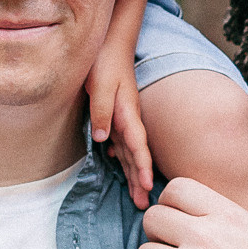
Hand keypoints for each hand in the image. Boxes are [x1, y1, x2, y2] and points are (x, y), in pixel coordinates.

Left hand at [90, 38, 153, 208]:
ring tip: (139, 195)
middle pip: (138, 155)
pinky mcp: (117, 114)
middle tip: (146, 206)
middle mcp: (129, 119)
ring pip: (131, 151)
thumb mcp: (98, 86)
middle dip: (142, 180)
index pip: (138, 146)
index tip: (149, 186)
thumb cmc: (104, 63)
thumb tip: (103, 140)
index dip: (144, 167)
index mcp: (128, 113)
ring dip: (135, 173)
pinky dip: (125, 157)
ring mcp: (124, 117)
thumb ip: (101, 113)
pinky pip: (123, 141)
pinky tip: (120, 164)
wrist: (109, 43)